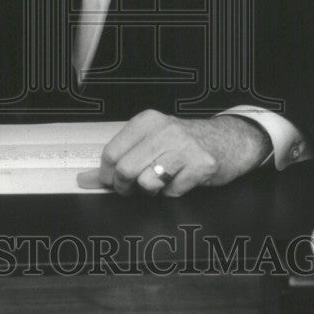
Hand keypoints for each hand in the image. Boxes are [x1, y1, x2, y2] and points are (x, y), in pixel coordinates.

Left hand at [77, 110, 271, 195]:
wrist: (227, 140)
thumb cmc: (184, 143)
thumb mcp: (151, 140)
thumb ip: (119, 158)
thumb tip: (86, 179)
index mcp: (148, 121)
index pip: (112, 152)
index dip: (106, 174)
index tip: (110, 180)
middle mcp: (165, 130)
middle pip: (126, 170)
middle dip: (126, 187)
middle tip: (133, 187)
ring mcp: (184, 147)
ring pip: (147, 183)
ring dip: (151, 190)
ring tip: (161, 179)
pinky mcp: (200, 165)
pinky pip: (172, 192)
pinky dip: (173, 192)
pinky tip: (181, 179)